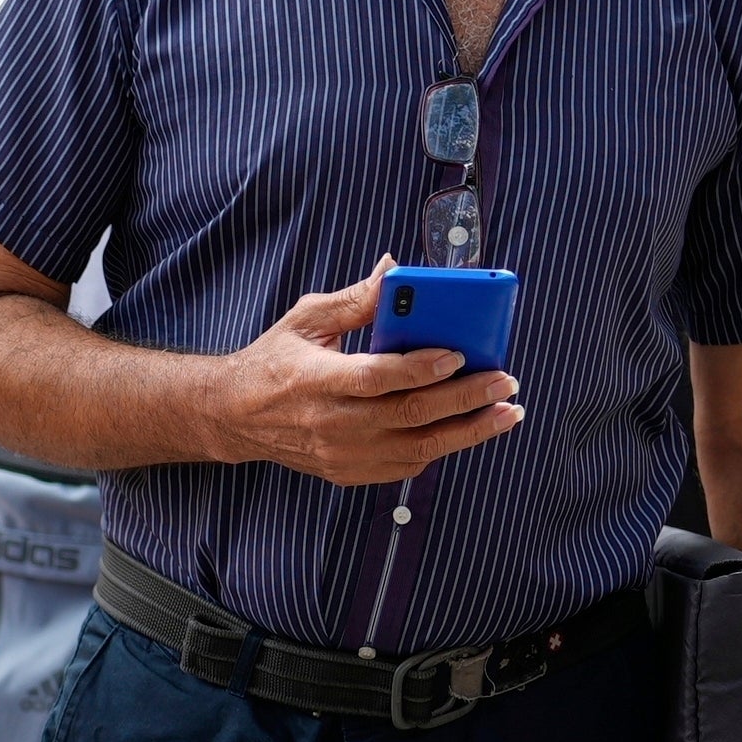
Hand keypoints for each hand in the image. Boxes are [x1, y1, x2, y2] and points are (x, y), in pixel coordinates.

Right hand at [202, 268, 523, 488]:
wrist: (234, 416)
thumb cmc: (274, 361)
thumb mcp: (307, 319)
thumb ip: (356, 299)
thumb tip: (396, 269)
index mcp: (316, 379)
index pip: (377, 377)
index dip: (421, 368)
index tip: (459, 354)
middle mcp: (331, 423)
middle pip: (410, 414)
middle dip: (466, 398)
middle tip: (505, 381)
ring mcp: (341, 454)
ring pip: (418, 448)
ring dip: (468, 431)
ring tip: (506, 413)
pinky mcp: (348, 472)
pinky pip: (405, 466)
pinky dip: (440, 448)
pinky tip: (466, 429)